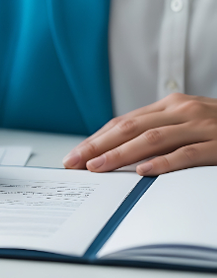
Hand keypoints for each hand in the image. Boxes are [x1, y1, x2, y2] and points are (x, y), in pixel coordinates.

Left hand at [63, 93, 216, 175]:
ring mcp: (203, 126)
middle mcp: (184, 111)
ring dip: (120, 155)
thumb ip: (158, 131)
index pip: (124, 122)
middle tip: (74, 163)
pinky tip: (143, 171)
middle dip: (98, 146)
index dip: (96, 138)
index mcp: (172, 105)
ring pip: (152, 139)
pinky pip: (188, 154)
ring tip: (97, 168)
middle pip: (130, 128)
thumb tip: (115, 151)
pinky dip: (164, 163)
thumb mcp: (188, 123)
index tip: (74, 155)